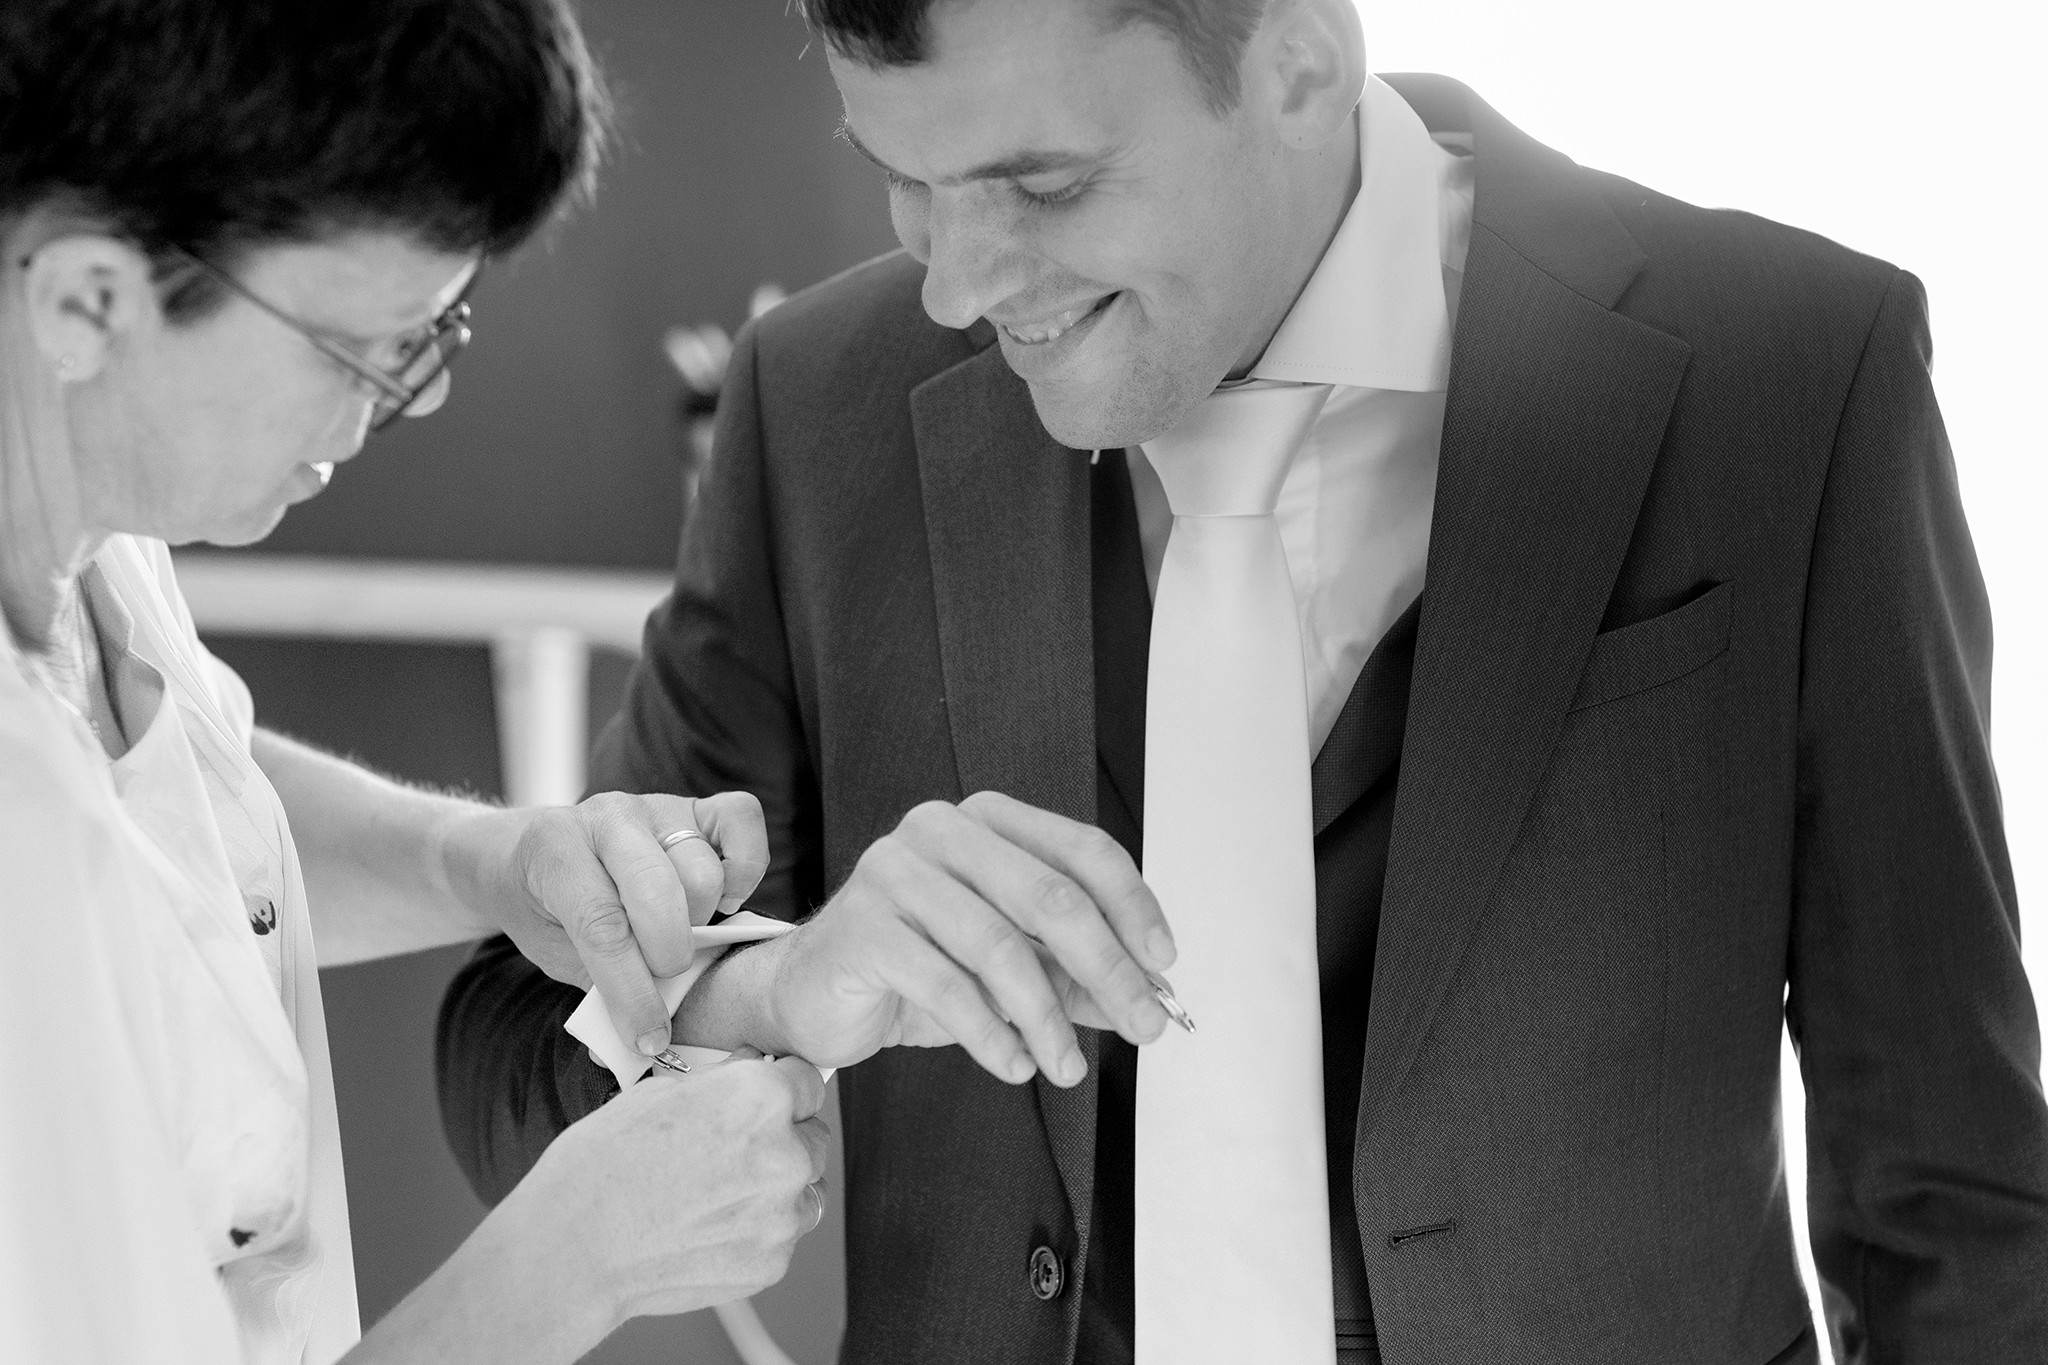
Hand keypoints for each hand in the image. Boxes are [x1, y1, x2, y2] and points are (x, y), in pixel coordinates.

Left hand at [457, 790, 768, 1057]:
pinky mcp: (697, 804)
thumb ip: (601, 985)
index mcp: (557, 850)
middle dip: (669, 954)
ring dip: (701, 920)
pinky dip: (745, 868)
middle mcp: (609, 817)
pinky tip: (723, 900)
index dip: (632, 991)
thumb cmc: (547, 909)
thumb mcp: (554, 952)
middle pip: (660, 892)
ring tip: (679, 935)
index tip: (648, 1037)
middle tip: (664, 977)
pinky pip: (742, 819)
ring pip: (704, 870)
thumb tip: (646, 1046)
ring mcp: (657, 806)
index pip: (603, 925)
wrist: (530, 854)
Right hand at [510, 1054, 829, 1323]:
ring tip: (718, 1195)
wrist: (577, 1244)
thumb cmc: (605, 1165)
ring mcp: (782, 1214)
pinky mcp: (772, 1261)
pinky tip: (709, 1229)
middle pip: (813, 1138)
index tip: (770, 1102)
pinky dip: (757, 1232)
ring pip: (805, 1191)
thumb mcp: (661, 1093)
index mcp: (762, 1097)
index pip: (808, 1082)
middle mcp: (785, 1153)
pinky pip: (782, 1236)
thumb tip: (751, 1067)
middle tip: (733, 1154)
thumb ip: (723, 1082)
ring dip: (777, 1188)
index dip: (784, 1090)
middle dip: (783, 1140)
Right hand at [754, 791, 1176, 1085]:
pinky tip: (1014, 1066)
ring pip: (999, 947)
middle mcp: (943, 831)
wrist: (815, 994)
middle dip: (1108, 969)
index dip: (1134, 907)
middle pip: (1049, 895)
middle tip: (1145, 1024)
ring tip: (1066, 1066)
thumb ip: (1076, 974)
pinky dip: (990, 1035)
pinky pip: (945, 985)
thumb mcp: (1012, 968)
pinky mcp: (863, 927)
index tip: (1164, 965)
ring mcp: (896, 873)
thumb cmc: (917, 967)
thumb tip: (1150, 997)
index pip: (1083, 850)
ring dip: (1047, 1019)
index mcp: (990, 822)